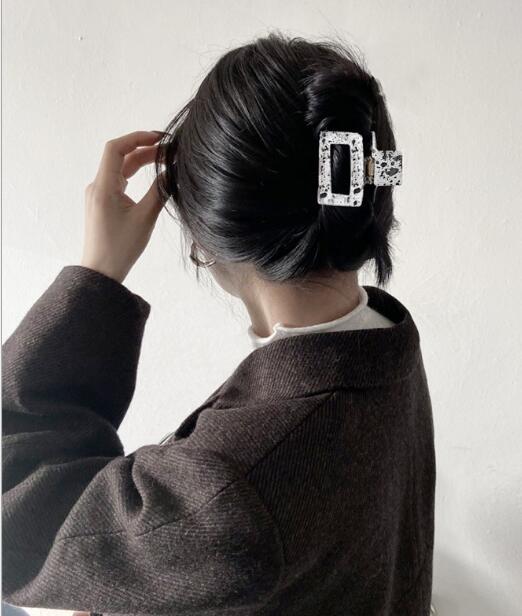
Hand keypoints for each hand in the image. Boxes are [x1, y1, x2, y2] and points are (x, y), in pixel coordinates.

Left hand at [81, 130, 167, 283]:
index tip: (159, 138)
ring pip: (119, 168)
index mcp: (103, 187)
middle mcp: (97, 186)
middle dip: (143, 148)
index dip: (136, 138)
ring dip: (140, 161)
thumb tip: (172, 171)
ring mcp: (98, 194)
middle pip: (119, 156)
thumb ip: (159, 191)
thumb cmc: (121, 248)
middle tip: (168, 149)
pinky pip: (118, 180)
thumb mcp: (145, 218)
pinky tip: (150, 175)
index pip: (115, 149)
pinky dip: (134, 174)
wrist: (101, 271)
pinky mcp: (103, 203)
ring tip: (163, 159)